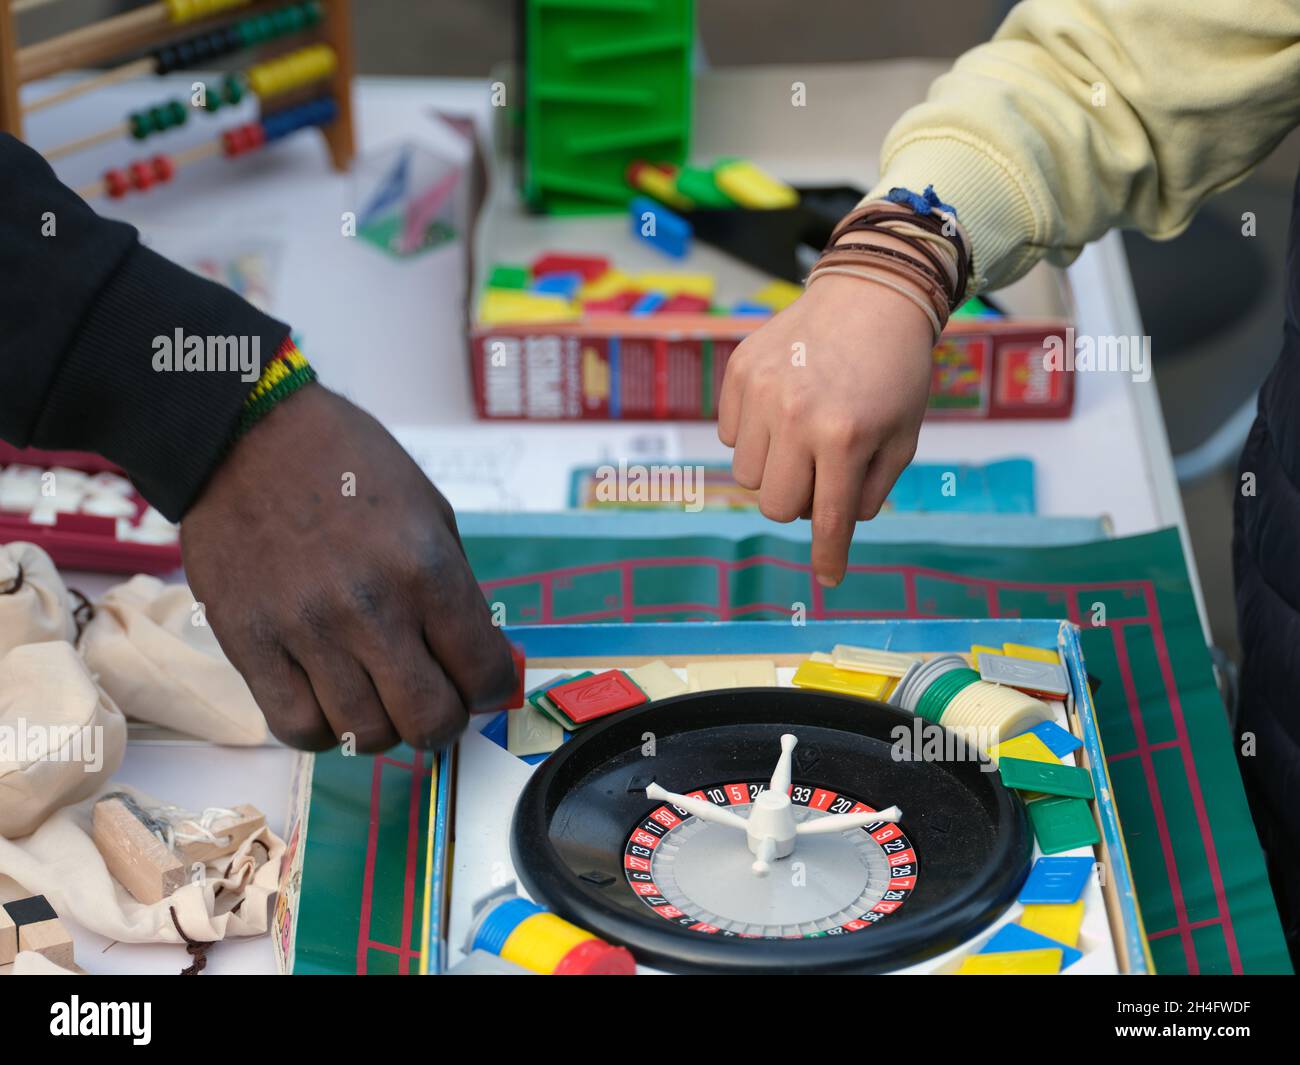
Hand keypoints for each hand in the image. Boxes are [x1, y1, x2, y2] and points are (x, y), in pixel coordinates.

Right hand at [181, 385, 516, 751]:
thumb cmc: (349, 467)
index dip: (491, 690)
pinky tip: (329, 701)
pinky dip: (323, 730)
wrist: (246, 434)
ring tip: (379, 698)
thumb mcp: (431, 512)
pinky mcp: (250, 644)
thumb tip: (488, 662)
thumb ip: (458, 592)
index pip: (482, 672)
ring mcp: (307, 631)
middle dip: (443, 722)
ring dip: (384, 729)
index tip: (481, 684)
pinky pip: (297, 728)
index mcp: (427, 569)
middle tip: (434, 703)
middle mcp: (371, 607)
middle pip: (428, 719)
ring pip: (365, 735)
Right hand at [718, 275, 932, 585]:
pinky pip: (729, 435)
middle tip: (822, 474)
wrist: (870, 295)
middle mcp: (797, 416)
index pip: (828, 519)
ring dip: (773, 468)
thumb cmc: (895, 372)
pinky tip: (782, 406)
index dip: (828, 556)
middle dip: (798, 501)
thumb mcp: (901, 438)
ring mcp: (762, 392)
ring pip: (746, 474)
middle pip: (775, 506)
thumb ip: (868, 492)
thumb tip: (832, 526)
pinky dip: (753, 434)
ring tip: (801, 435)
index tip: (829, 580)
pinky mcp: (739, 371)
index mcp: (845, 437)